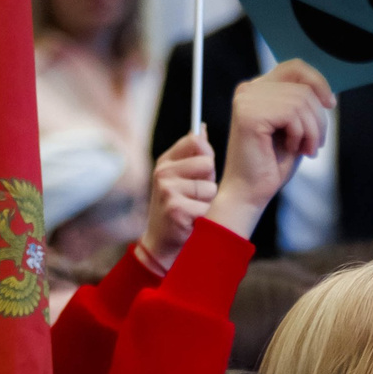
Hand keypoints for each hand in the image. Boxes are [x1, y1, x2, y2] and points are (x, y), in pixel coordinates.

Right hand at [140, 133, 216, 272]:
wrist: (163, 245)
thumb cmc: (179, 210)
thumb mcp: (184, 179)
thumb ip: (196, 156)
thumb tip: (202, 128)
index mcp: (165, 162)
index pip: (195, 141)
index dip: (206, 155)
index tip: (203, 170)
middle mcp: (162, 172)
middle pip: (207, 163)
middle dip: (209, 182)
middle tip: (196, 197)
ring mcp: (167, 190)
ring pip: (210, 187)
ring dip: (207, 202)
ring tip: (193, 209)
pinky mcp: (175, 208)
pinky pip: (207, 206)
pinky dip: (204, 217)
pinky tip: (191, 222)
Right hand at [204, 60, 332, 239]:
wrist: (251, 193)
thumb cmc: (272, 164)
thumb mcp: (295, 127)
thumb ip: (304, 105)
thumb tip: (327, 92)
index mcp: (258, 89)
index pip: (295, 67)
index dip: (318, 82)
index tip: (330, 104)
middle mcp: (249, 89)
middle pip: (303, 87)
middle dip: (318, 119)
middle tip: (314, 145)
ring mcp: (247, 100)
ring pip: (301, 101)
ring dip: (312, 131)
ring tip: (304, 149)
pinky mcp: (249, 114)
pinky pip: (292, 114)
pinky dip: (301, 135)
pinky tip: (292, 148)